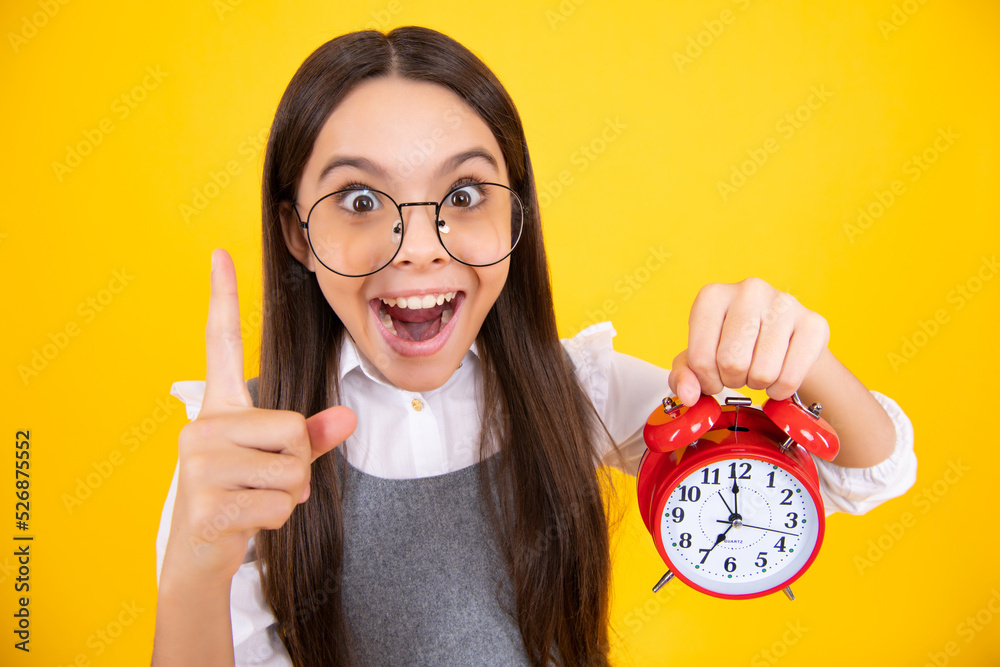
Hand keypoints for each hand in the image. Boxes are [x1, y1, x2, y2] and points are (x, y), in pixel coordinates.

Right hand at [162, 249, 355, 581]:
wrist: (198, 555)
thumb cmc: (240, 498)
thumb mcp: (277, 462)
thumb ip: (311, 437)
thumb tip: (350, 417)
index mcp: (219, 408)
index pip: (221, 343)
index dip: (224, 298)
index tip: (221, 252)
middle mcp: (201, 426)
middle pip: (294, 429)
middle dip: (298, 466)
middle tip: (263, 483)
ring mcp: (198, 463)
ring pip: (292, 470)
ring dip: (289, 496)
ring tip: (253, 501)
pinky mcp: (206, 502)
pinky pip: (279, 504)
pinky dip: (277, 520)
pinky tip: (244, 522)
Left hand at [668, 278, 829, 406]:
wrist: (781, 336)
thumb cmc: (734, 343)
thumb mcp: (700, 356)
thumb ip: (684, 376)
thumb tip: (688, 395)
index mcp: (712, 296)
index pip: (700, 358)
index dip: (706, 380)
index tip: (714, 377)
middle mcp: (749, 291)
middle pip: (731, 363)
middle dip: (732, 380)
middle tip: (738, 372)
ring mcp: (784, 303)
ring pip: (762, 372)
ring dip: (757, 384)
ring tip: (758, 369)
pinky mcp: (814, 323)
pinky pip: (790, 378)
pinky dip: (781, 389)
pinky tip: (779, 376)